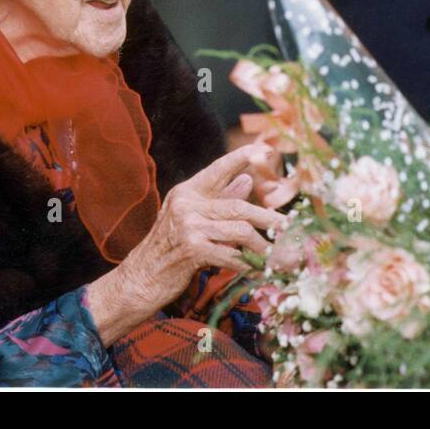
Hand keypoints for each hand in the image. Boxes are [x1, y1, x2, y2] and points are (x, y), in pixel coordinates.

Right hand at [105, 145, 289, 323]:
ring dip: (262, 248)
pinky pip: (232, 255)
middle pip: (239, 205)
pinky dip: (247, 265)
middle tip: (289, 227)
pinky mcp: (192, 249)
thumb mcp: (190, 219)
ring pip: (240, 231)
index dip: (241, 158)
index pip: (218, 169)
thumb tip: (247, 180)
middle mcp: (187, 204)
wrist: (139, 279)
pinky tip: (256, 271)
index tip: (264, 149)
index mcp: (187, 192)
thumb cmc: (168, 249)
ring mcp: (189, 226)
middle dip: (269, 218)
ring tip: (276, 258)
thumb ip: (218, 200)